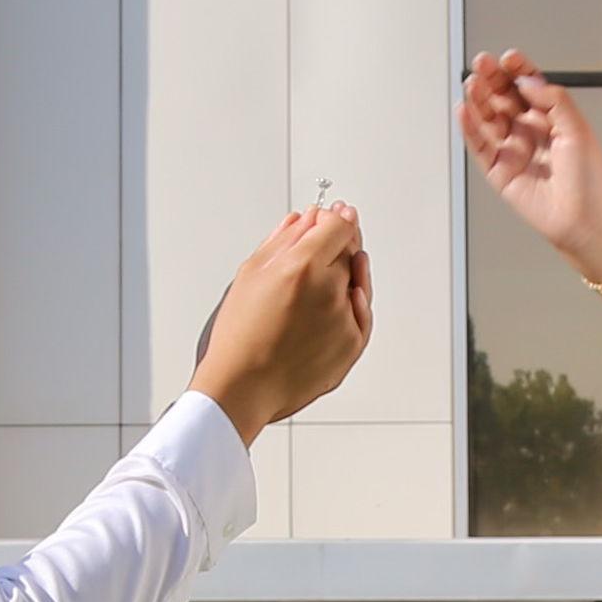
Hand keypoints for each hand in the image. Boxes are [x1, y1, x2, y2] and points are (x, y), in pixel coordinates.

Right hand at [189, 206, 372, 442]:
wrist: (244, 387)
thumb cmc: (239, 337)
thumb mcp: (250, 275)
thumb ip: (282, 241)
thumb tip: (303, 220)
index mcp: (302, 267)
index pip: (337, 225)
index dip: (336, 216)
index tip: (333, 214)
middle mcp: (329, 291)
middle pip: (349, 251)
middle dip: (342, 239)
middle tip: (331, 236)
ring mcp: (344, 319)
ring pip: (357, 281)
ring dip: (350, 269)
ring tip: (333, 268)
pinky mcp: (352, 344)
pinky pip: (362, 313)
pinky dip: (357, 300)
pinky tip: (347, 294)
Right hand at [456, 51, 601, 264]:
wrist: (582, 218)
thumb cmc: (589, 181)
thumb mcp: (578, 128)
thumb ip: (554, 100)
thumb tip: (529, 82)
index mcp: (552, 118)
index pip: (529, 87)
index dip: (517, 71)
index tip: (509, 58)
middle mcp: (530, 131)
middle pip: (504, 98)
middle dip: (493, 79)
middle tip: (483, 65)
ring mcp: (512, 150)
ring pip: (488, 118)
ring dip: (478, 99)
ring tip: (472, 84)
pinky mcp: (498, 170)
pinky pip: (479, 145)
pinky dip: (470, 127)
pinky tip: (465, 109)